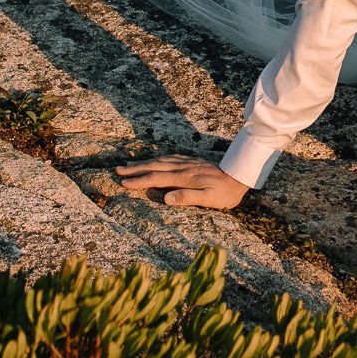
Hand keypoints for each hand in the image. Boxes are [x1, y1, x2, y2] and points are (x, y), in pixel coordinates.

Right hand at [115, 155, 247, 208]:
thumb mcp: (209, 199)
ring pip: (161, 161)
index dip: (139, 181)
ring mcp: (188, 163)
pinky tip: (156, 160)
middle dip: (135, 169)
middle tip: (117, 170)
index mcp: (184, 178)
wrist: (240, 176)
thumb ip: (188, 198)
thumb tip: (166, 199)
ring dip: (144, 162)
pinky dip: (159, 159)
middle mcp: (183, 168)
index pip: (156, 178)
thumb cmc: (225, 193)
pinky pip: (171, 158)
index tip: (123, 183)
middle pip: (154, 166)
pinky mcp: (193, 162)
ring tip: (129, 164)